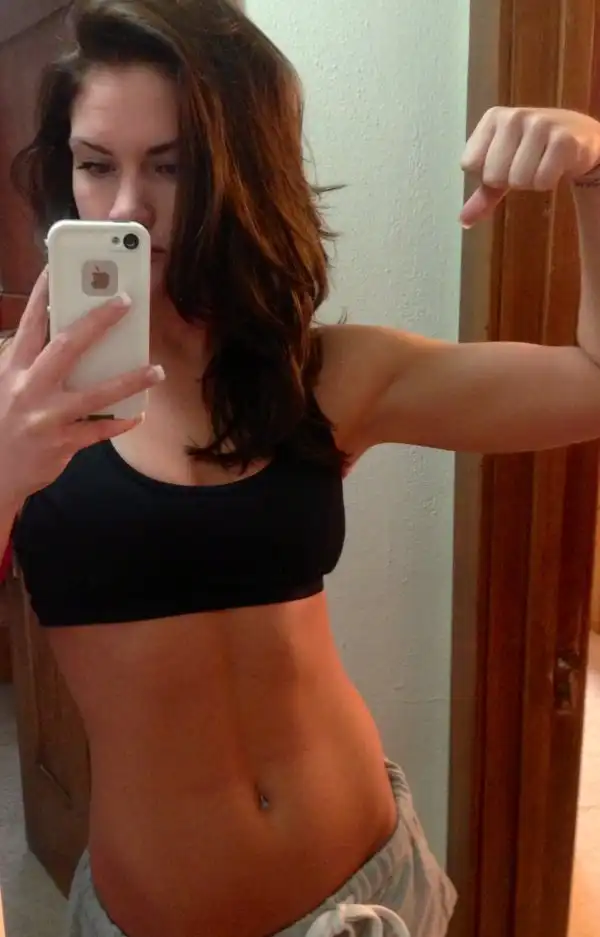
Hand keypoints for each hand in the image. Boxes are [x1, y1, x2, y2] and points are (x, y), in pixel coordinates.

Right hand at [0, 268, 164, 504]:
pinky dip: (120, 422)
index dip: (45, 292)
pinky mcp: (62, 443)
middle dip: (98, 322)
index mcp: (14, 368)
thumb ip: (32, 362)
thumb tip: (66, 337)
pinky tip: (137, 414)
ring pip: (95, 394)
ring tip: (156, 370)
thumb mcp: (7, 385)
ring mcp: (47, 417)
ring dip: (129, 380)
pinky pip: (99, 431)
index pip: (31, 323)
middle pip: (67, 346)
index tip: (61, 266)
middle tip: (125, 301)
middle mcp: (29, 388)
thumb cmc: (4, 422)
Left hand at [459, 107, 599, 226]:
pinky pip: (542, 182)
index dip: (488, 173)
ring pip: (517, 181)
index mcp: (492, 118)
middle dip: (509, 180)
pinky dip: (548, 182)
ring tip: (541, 164)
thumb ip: (482, 194)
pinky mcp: (562, 139)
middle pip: (492, 176)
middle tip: (526, 165)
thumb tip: (463, 221)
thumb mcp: (504, 168)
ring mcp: (539, 124)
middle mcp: (513, 116)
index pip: (469, 164)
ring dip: (530, 182)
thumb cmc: (533, 152)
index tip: (505, 162)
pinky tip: (556, 165)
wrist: (578, 137)